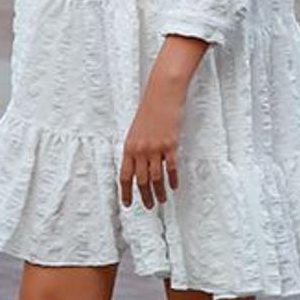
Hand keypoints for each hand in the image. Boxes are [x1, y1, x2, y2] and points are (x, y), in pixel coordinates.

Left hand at [120, 75, 182, 208]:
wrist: (162, 93)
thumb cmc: (150, 109)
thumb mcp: (137, 130)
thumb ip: (136, 148)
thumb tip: (138, 165)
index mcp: (129, 146)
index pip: (125, 175)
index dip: (126, 192)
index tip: (128, 204)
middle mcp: (140, 150)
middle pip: (141, 180)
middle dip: (145, 196)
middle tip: (149, 206)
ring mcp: (155, 148)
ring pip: (155, 177)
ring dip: (159, 191)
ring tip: (162, 200)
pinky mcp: (170, 144)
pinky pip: (171, 167)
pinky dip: (172, 179)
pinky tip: (174, 186)